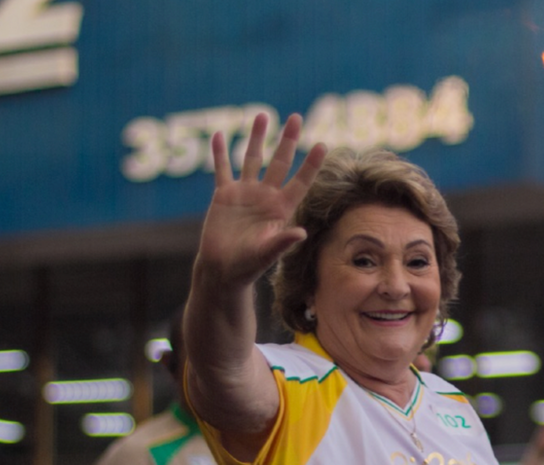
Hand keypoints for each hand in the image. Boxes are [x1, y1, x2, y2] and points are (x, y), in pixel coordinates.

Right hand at [195, 113, 327, 290]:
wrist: (223, 270)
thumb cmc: (247, 267)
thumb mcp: (266, 255)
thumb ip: (282, 242)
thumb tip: (301, 233)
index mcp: (280, 209)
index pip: (300, 182)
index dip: (311, 164)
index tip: (323, 145)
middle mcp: (265, 197)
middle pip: (279, 162)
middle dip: (287, 140)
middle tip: (295, 117)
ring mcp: (245, 193)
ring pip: (251, 159)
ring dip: (256, 137)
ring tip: (262, 116)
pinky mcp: (224, 195)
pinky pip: (222, 169)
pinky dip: (220, 152)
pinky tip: (221, 134)